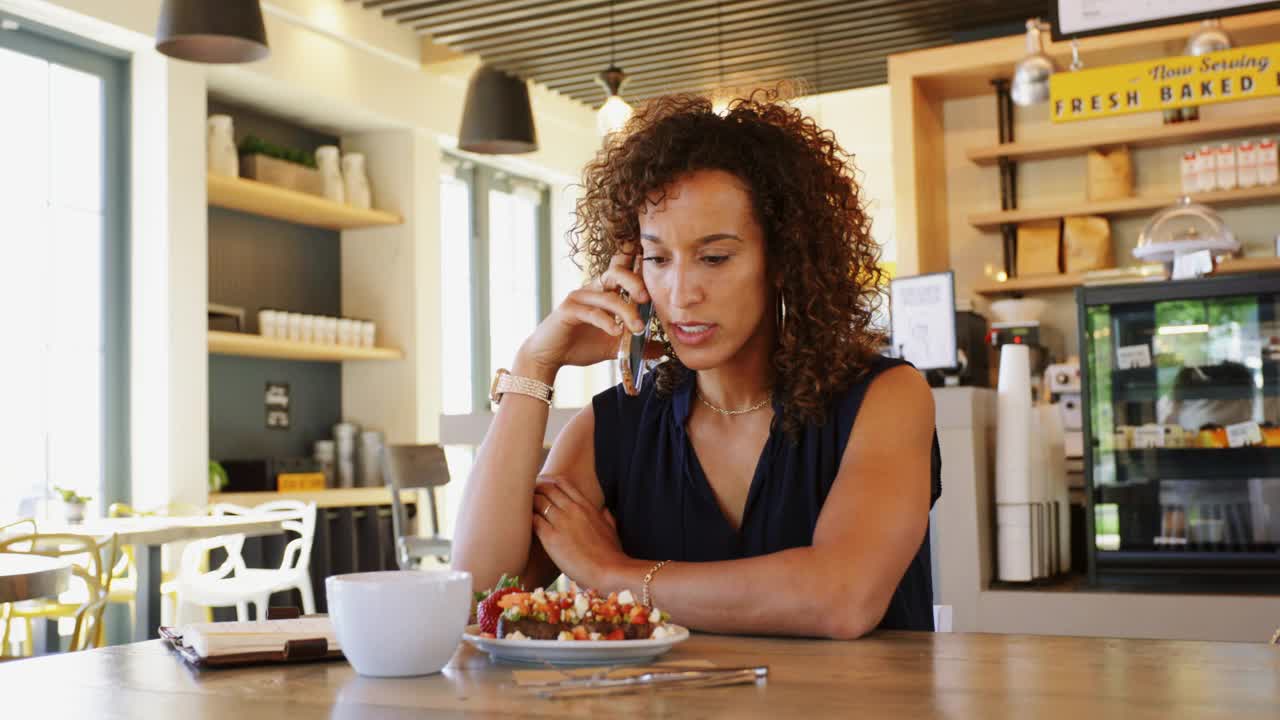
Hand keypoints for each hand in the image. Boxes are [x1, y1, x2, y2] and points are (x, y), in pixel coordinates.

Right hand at [516, 246, 658, 378]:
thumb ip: (635, 345)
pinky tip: (616, 333)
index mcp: (604, 291)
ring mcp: (578, 298)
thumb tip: (660, 349)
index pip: (622, 271)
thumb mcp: (614, 346)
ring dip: (626, 312)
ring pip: (607, 297)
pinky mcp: (568, 310)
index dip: (636, 262)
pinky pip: (591, 312)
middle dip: (634, 282)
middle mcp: (592, 289)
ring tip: (639, 329)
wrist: (549, 357)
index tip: (654, 263)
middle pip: (615, 273)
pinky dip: (606, 322)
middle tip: (647, 299)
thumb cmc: (580, 346)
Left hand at [532, 477, 628, 590]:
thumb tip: (604, 510)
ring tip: (519, 510)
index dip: (547, 482)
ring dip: (528, 503)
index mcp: (586, 506)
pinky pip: (533, 521)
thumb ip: (606, 516)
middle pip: (546, 489)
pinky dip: (526, 520)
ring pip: (537, 501)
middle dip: (534, 490)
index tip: (539, 486)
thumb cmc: (612, 554)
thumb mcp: (611, 529)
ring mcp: (561, 522)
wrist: (610, 572)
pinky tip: (523, 526)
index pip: (561, 483)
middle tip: (524, 496)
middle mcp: (572, 509)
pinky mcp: (551, 538)